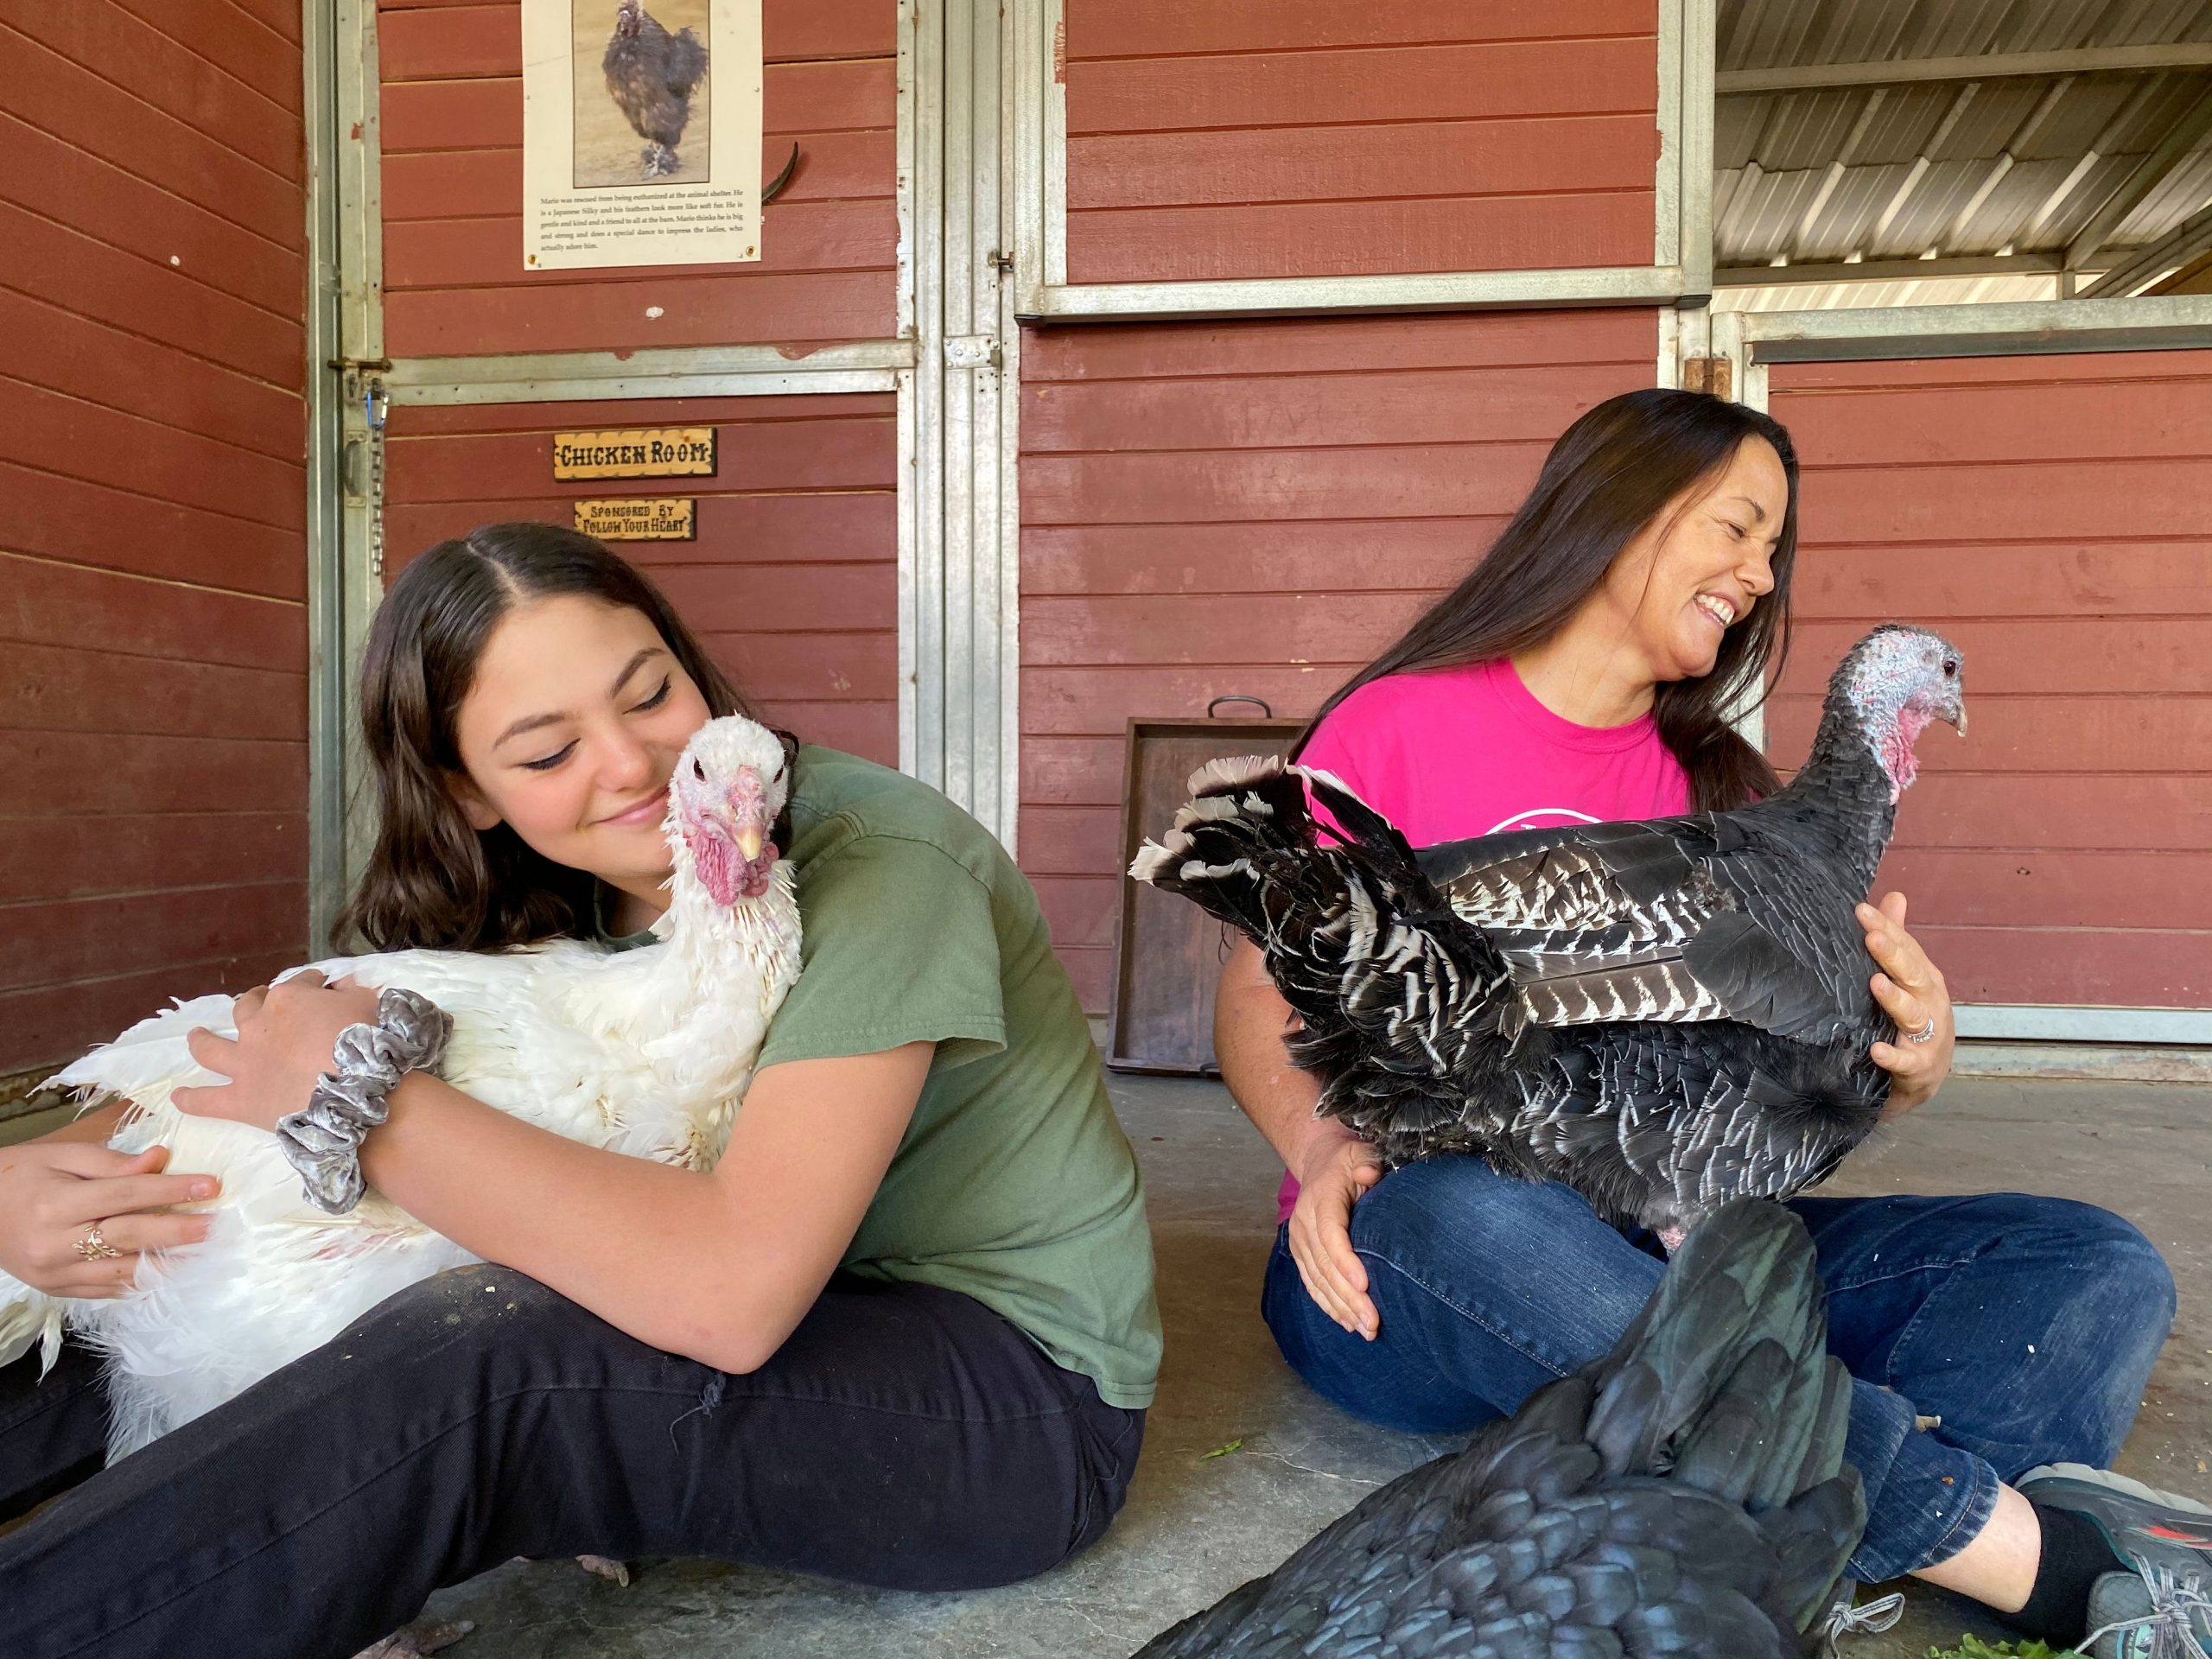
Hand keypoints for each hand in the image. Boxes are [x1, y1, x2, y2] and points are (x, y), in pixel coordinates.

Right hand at [0, 1139, 217, 1297]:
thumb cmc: (21, 1174)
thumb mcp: (61, 1156)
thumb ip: (112, 1161)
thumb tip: (161, 1159)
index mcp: (56, 1204)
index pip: (125, 1196)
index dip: (171, 1191)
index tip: (210, 1186)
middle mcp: (55, 1243)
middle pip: (129, 1238)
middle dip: (178, 1232)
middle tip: (216, 1226)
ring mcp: (55, 1273)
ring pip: (122, 1272)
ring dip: (168, 1264)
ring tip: (205, 1254)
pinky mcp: (57, 1290)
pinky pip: (106, 1291)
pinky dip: (140, 1283)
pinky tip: (170, 1273)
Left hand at [174, 971, 383, 1133]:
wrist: (355, 1094)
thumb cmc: (367, 1044)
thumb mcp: (369, 1004)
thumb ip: (353, 992)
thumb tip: (346, 985)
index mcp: (288, 999)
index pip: (300, 983)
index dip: (313, 984)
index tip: (324, 987)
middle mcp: (257, 1026)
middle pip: (248, 1007)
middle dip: (254, 1001)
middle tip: (260, 1001)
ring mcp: (244, 1064)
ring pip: (211, 1048)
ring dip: (201, 1040)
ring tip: (195, 1036)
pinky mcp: (240, 1100)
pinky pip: (205, 1100)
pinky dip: (190, 1098)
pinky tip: (178, 1096)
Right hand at [1287, 1124, 1384, 1339]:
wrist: (1319, 1162)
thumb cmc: (1348, 1161)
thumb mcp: (1361, 1152)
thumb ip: (1367, 1162)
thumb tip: (1368, 1174)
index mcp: (1321, 1197)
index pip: (1330, 1233)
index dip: (1345, 1261)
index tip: (1365, 1285)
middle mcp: (1304, 1222)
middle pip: (1324, 1265)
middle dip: (1348, 1297)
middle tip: (1373, 1322)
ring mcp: (1300, 1240)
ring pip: (1317, 1280)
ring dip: (1340, 1308)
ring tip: (1365, 1330)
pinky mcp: (1302, 1254)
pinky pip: (1312, 1283)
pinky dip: (1328, 1305)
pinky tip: (1346, 1322)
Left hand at [1860, 892, 1953, 1118]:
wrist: (1925, 1078)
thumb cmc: (1914, 1021)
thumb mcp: (1907, 979)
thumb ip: (1898, 938)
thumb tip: (1894, 896)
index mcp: (1924, 979)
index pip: (1906, 948)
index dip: (1886, 928)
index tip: (1861, 910)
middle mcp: (1929, 1002)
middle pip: (1913, 975)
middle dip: (1894, 956)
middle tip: (1872, 937)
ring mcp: (1927, 1035)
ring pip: (1913, 1015)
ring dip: (1895, 1000)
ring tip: (1876, 984)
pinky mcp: (1919, 1067)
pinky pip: (1906, 1061)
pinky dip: (1893, 1056)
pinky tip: (1877, 1050)